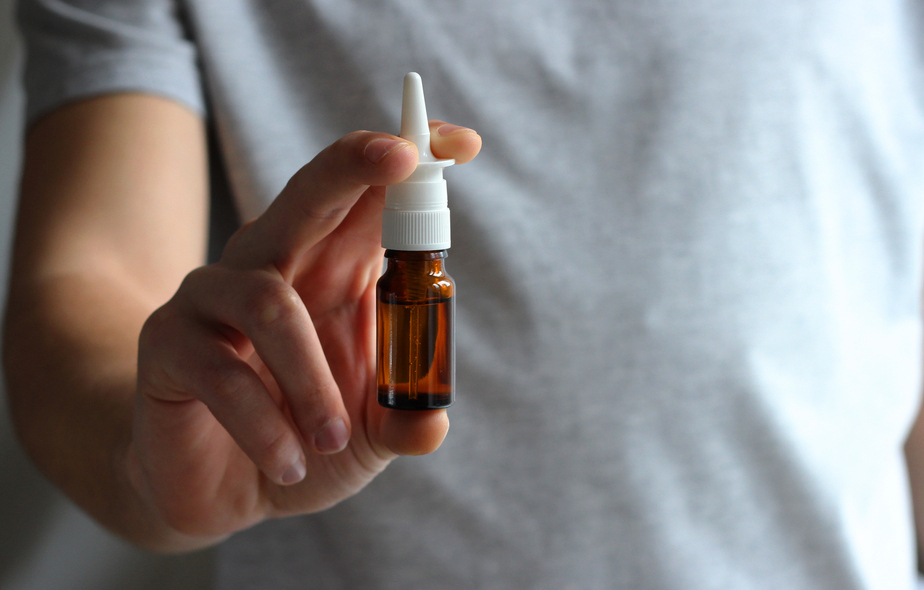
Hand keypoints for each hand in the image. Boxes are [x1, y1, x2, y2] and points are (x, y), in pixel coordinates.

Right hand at [127, 122, 480, 545]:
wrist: (220, 488)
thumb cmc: (304, 437)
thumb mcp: (369, 434)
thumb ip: (404, 420)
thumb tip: (433, 420)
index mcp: (333, 270)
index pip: (371, 201)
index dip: (412, 165)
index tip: (463, 143)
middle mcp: (274, 265)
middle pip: (310, 196)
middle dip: (354, 167)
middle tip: (402, 156)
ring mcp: (214, 297)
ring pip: (269, 301)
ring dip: (312, 379)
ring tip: (333, 439)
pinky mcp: (169, 342)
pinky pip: (220, 370)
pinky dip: (264, 425)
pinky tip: (288, 462)